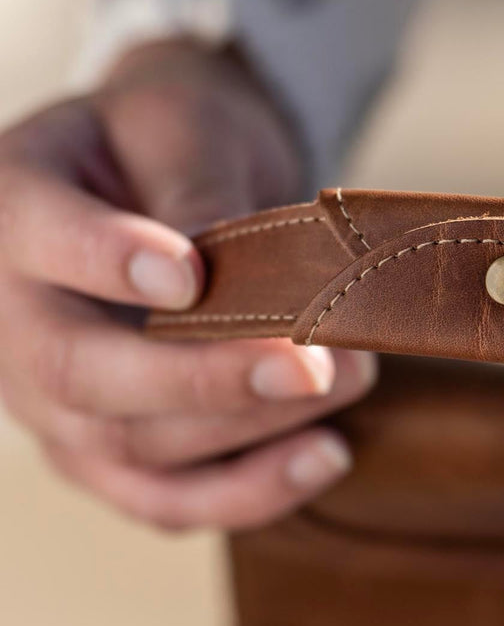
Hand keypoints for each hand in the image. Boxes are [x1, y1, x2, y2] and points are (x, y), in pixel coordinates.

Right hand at [0, 38, 375, 530]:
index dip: (109, 262)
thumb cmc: (171, 137)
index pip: (45, 244)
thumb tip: (232, 284)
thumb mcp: (182, 128)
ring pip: (131, 448)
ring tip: (347, 381)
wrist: (171, 170)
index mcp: (12, 211)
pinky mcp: (108, 448)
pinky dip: (249, 491)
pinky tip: (327, 454)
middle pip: (81, 374)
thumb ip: (195, 191)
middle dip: (203, 379)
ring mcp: (51, 398)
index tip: (191, 271)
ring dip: (250, 430)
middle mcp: (10, 320)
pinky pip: (166, 497)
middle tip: (307, 364)